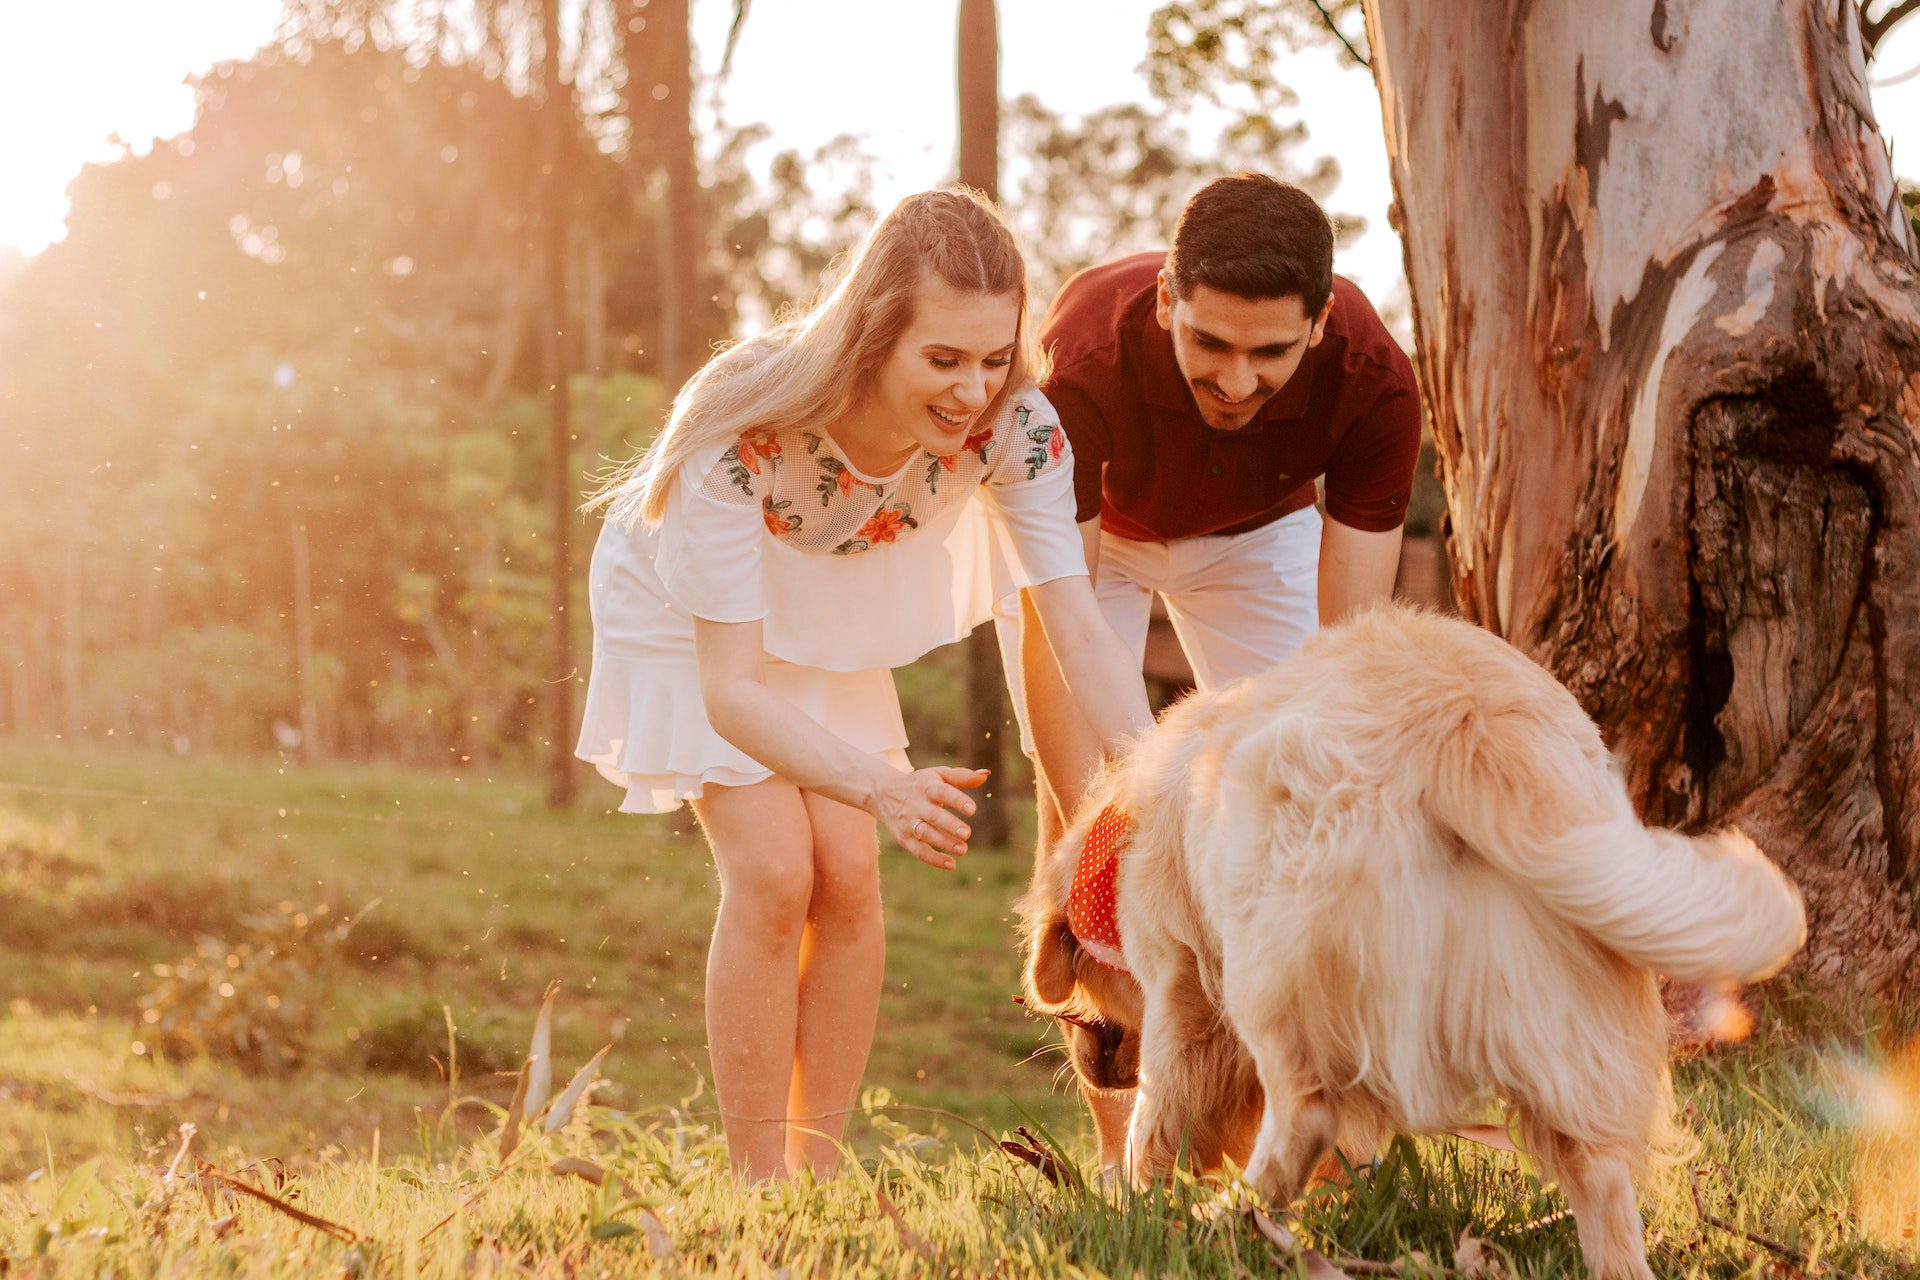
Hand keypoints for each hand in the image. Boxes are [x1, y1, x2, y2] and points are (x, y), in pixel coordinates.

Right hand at [873, 766, 987, 869]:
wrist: (882, 792)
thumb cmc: (920, 783)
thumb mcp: (938, 775)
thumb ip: (962, 776)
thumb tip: (985, 775)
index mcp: (927, 786)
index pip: (943, 792)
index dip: (957, 800)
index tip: (972, 810)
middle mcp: (916, 804)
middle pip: (933, 816)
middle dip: (950, 825)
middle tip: (967, 834)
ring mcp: (909, 822)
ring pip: (926, 834)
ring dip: (944, 843)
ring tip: (963, 850)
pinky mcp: (904, 838)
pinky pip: (918, 851)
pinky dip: (933, 859)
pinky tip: (951, 864)